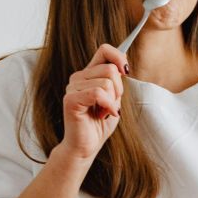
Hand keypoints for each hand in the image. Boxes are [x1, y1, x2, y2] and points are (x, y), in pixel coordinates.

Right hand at [60, 44, 127, 162]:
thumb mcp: (114, 99)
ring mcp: (72, 88)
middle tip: (111, 105)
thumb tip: (123, 66)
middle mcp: (78, 77)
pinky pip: (97, 93)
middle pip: (110, 68)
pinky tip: (104, 115)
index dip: (119, 57)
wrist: (86, 147)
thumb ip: (116, 81)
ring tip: (104, 112)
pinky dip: (107, 105)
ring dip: (112, 101)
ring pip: (106, 82)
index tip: (127, 71)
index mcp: (89, 74)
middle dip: (118, 89)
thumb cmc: (99, 125)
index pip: (104, 50)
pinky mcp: (71, 100)